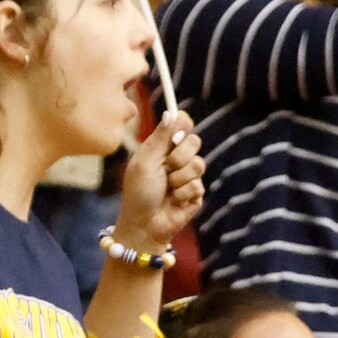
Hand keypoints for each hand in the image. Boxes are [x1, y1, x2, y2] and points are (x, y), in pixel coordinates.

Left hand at [116, 109, 204, 251]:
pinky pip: (198, 185)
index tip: (176, 133)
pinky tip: (174, 200)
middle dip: (179, 155)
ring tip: (168, 188)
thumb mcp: (144, 162)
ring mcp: (188, 175)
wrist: (144, 225)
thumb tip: (171, 112)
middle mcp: (177, 158)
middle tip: (166, 167)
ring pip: (198, 163)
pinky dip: (183, 193)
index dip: (183, 124)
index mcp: (162, 147)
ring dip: (180, 177)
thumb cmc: (138, 193)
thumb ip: (159, 138)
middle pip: (194, 141)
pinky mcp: (196, 193)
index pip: (181, 124)